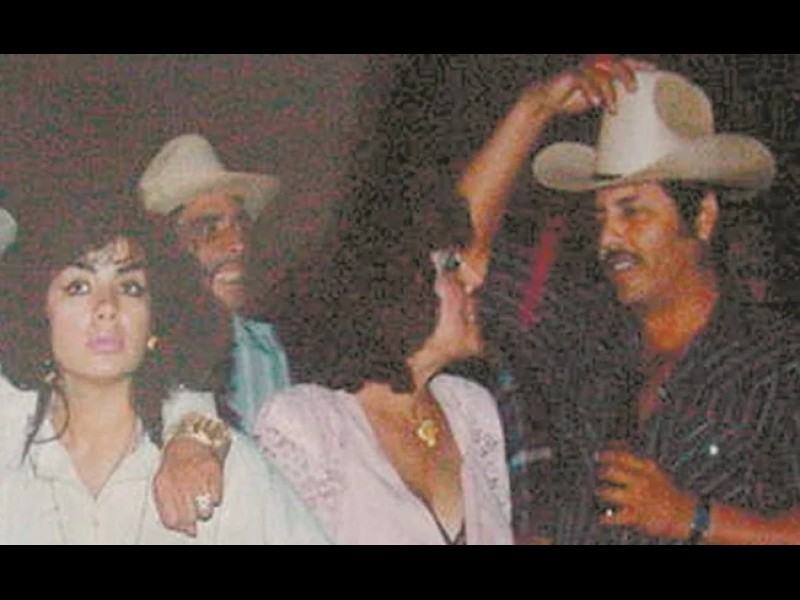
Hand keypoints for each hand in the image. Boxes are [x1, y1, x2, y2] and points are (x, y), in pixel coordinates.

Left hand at [153, 437, 223, 536]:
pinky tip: (209, 487)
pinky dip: (215, 498)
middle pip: (189, 518)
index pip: (171, 520)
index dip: (180, 525)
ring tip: (202, 497)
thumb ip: (171, 510)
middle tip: (194, 509)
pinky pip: (217, 499)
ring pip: (205, 512)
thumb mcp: (164, 485)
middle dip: (193, 518)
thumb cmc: (175, 466)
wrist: (190, 438)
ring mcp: (197, 476)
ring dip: (205, 509)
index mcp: (162, 486)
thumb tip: (191, 531)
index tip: (185, 523)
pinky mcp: (213, 471)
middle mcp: (179, 481)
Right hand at [526, 54, 656, 117]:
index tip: (654, 69)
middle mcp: (594, 67)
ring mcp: (582, 70)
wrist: (545, 101)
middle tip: (633, 90)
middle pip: (616, 64)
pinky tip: (595, 102)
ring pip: (601, 74)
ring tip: (612, 108)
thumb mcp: (595, 99)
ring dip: (609, 92)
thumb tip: (627, 112)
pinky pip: (584, 80)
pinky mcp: (571, 76)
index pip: (624, 62)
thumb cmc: (571, 99)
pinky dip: (591, 91)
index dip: (639, 64)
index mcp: (602, 70)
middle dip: (627, 75)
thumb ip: (608, 97)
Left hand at [595, 449, 695, 539]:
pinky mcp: (636, 515)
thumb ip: (635, 461)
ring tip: (599, 491)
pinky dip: (606, 517)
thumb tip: (614, 447)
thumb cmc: (667, 491)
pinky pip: (615, 516)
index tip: (598, 455)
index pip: (622, 456)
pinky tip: (602, 516)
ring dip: (602, 492)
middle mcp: (641, 481)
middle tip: (599, 473)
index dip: (607, 455)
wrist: (685, 515)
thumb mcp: (654, 472)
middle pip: (613, 472)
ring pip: (610, 492)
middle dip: (602, 472)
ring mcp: (638, 498)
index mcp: (647, 468)